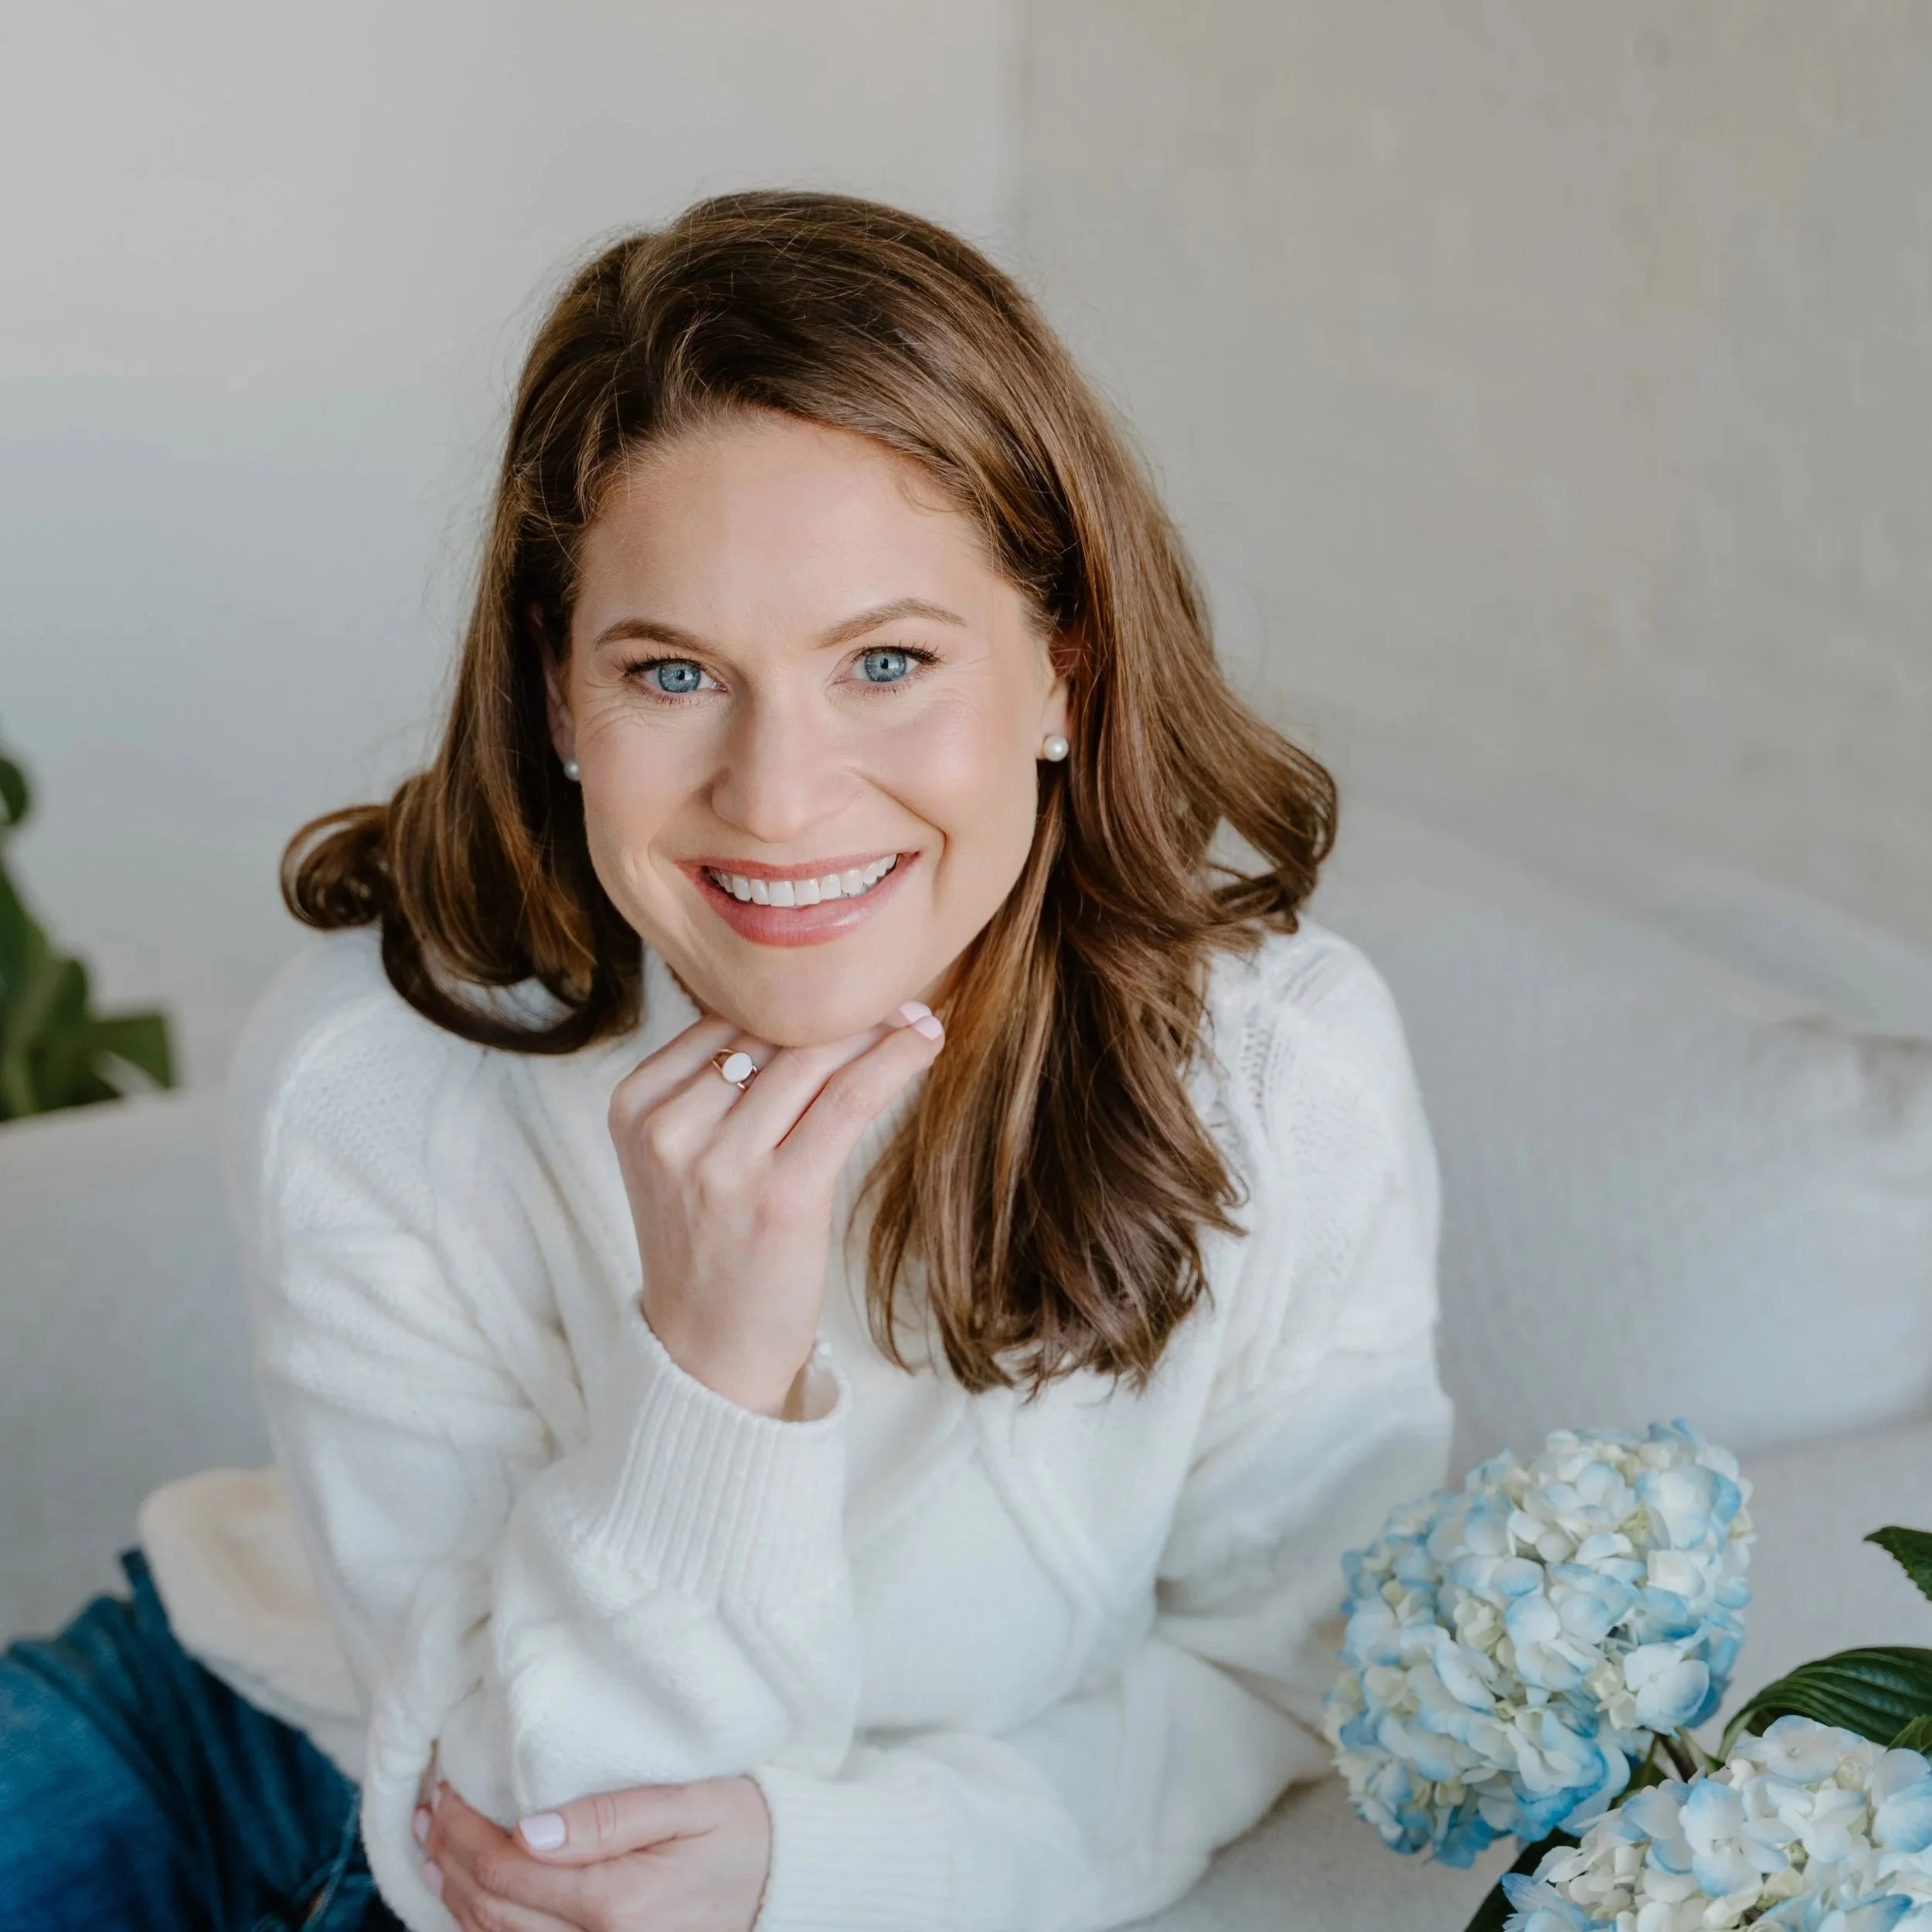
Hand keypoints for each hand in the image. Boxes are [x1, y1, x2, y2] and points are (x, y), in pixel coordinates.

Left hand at [418, 1776, 772, 1931]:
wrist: (791, 1885)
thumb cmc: (748, 1830)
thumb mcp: (691, 1804)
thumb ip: (610, 1817)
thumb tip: (527, 1829)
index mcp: (615, 1901)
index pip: (505, 1868)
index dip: (462, 1830)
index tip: (444, 1790)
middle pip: (490, 1909)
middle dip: (447, 1858)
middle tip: (426, 1812)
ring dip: (455, 1893)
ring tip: (433, 1848)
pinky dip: (484, 1926)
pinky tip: (472, 1895)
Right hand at [609, 1000, 944, 1415]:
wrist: (706, 1354)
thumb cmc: (708, 1245)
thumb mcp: (680, 1156)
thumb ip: (717, 1087)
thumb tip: (805, 1006)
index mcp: (635, 1106)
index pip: (724, 1021)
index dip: (791, 1000)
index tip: (843, 988)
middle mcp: (669, 1128)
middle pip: (770, 1035)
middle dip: (838, 1010)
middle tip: (894, 993)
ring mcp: (720, 1164)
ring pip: (812, 1060)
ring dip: (876, 1029)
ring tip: (917, 1017)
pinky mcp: (781, 1195)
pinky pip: (847, 1099)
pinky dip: (894, 1061)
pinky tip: (927, 1041)